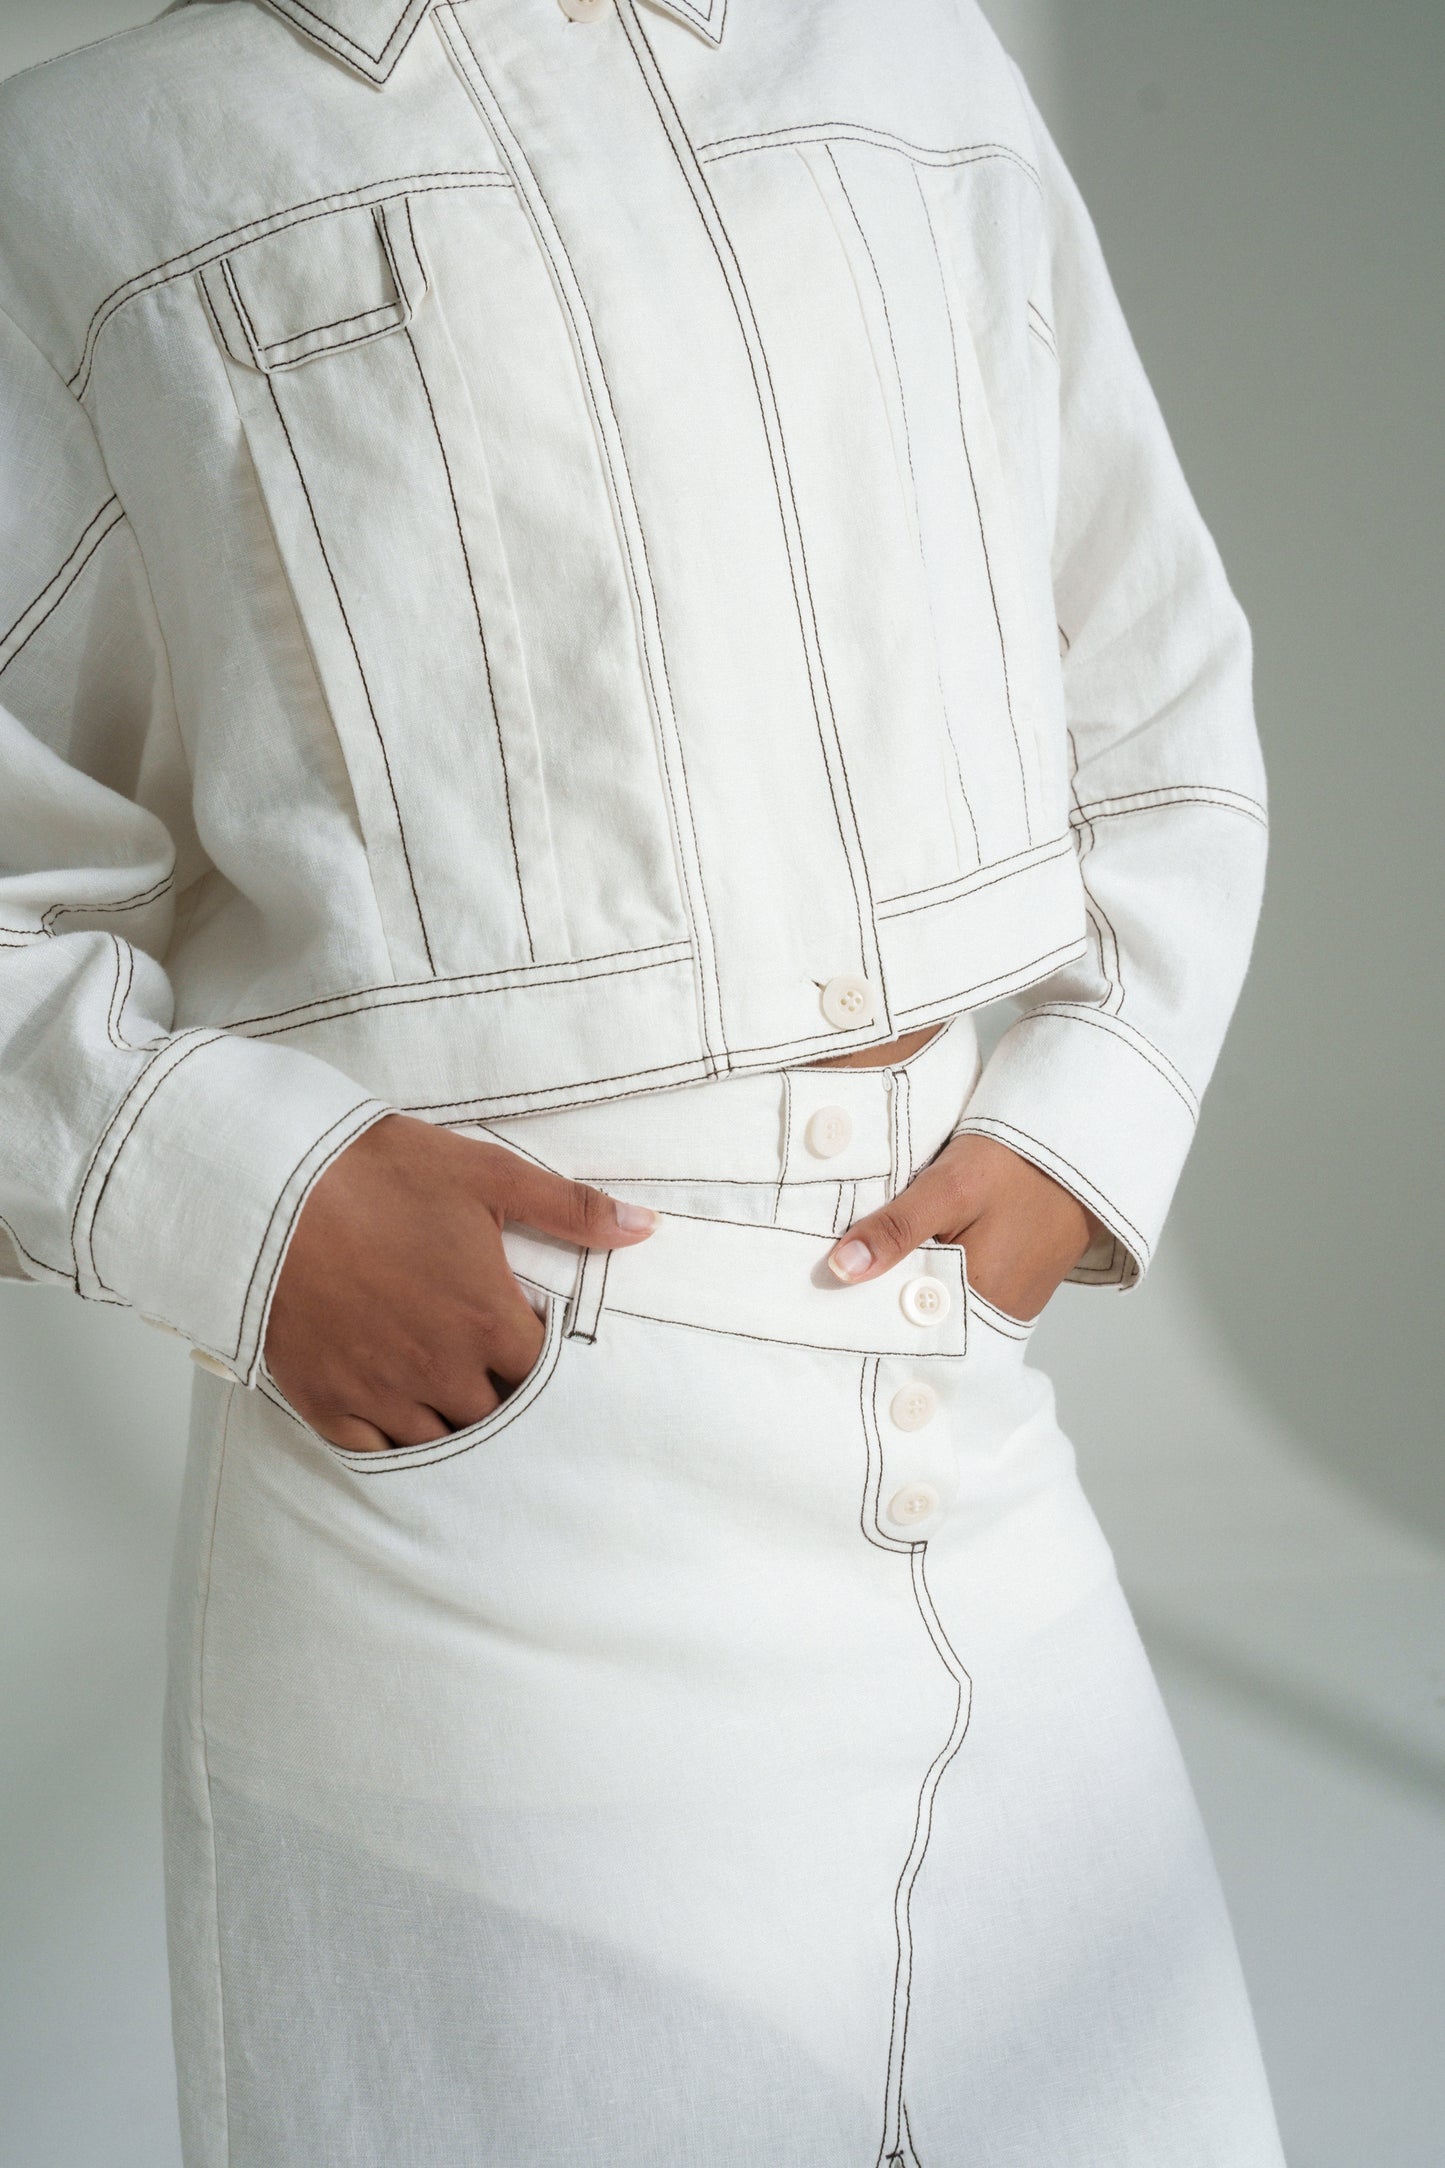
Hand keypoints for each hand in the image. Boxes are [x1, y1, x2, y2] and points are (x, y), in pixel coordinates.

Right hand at [264, 1114, 656, 1451]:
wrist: (268, 1187)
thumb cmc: (378, 1174)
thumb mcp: (486, 1174)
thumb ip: (570, 1208)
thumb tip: (646, 1227)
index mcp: (488, 1321)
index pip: (542, 1377)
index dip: (540, 1362)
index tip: (526, 1341)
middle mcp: (442, 1371)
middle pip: (495, 1417)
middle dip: (498, 1395)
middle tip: (486, 1368)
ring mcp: (382, 1393)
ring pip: (439, 1442)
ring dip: (451, 1423)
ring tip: (447, 1394)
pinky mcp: (326, 1401)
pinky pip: (373, 1452)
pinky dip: (391, 1443)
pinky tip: (397, 1422)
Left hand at [825, 1132, 1100, 1323]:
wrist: (1084, 1142)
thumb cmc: (1019, 1162)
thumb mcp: (952, 1186)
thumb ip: (897, 1229)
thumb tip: (840, 1269)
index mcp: (976, 1299)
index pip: (900, 1326)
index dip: (856, 1311)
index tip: (817, 1296)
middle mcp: (994, 1314)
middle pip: (918, 1321)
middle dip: (876, 1305)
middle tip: (826, 1286)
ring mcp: (1008, 1302)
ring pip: (936, 1305)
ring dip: (902, 1289)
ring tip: (858, 1270)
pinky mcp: (1014, 1284)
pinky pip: (960, 1293)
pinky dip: (932, 1279)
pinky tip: (908, 1257)